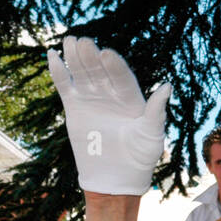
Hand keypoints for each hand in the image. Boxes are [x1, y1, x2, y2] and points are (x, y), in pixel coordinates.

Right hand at [48, 36, 171, 195]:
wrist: (115, 179)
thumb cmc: (140, 159)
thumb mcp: (152, 135)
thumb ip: (156, 111)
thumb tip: (167, 86)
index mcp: (131, 98)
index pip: (122, 77)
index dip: (114, 66)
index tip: (107, 54)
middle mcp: (111, 94)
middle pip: (100, 71)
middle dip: (91, 57)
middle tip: (84, 41)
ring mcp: (92, 99)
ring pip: (82, 74)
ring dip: (75, 58)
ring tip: (69, 40)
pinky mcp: (75, 108)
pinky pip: (65, 86)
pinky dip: (59, 71)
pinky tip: (53, 55)